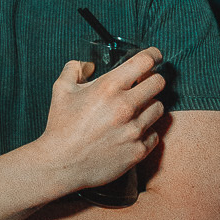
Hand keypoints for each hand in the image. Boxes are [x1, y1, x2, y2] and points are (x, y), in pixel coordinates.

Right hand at [34, 49, 166, 194]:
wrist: (61, 165)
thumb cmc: (60, 126)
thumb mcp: (61, 90)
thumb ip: (74, 69)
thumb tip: (88, 65)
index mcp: (109, 87)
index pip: (145, 62)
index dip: (153, 55)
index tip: (155, 56)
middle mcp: (126, 106)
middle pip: (159, 83)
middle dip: (153, 79)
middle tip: (144, 83)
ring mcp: (134, 130)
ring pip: (159, 108)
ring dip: (149, 105)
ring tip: (135, 110)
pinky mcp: (138, 150)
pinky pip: (154, 134)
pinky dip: (146, 131)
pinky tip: (132, 132)